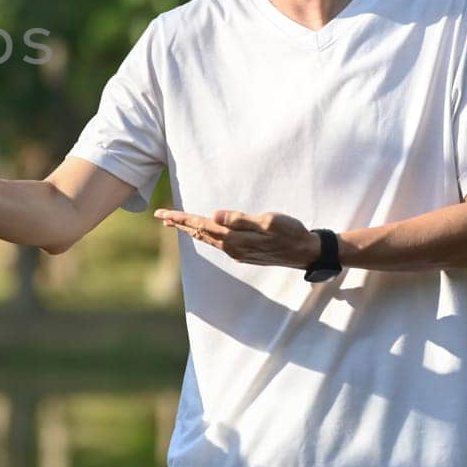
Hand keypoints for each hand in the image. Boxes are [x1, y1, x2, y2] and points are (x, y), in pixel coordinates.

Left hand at [155, 208, 320, 267]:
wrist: (306, 252)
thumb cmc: (290, 232)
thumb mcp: (267, 221)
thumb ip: (240, 219)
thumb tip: (214, 215)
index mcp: (234, 238)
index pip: (201, 225)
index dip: (181, 218)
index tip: (163, 213)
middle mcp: (232, 247)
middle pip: (200, 233)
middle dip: (180, 224)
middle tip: (161, 216)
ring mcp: (237, 252)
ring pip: (207, 239)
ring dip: (190, 230)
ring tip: (176, 223)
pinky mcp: (244, 253)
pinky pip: (217, 243)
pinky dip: (205, 235)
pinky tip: (202, 233)